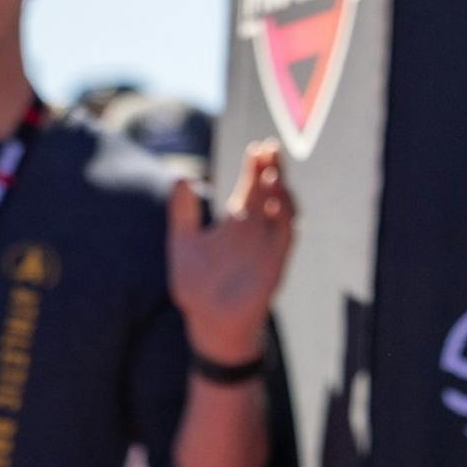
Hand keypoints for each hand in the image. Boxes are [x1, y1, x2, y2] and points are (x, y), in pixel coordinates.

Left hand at [168, 140, 297, 362]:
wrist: (206, 319)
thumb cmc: (196, 283)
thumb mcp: (184, 241)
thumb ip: (182, 211)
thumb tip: (181, 177)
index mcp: (236, 222)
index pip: (250, 187)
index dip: (255, 167)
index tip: (256, 147)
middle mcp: (256, 230)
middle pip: (270, 193)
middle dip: (273, 170)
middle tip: (271, 148)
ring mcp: (267, 246)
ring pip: (284, 211)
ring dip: (282, 192)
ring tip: (272, 173)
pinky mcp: (274, 264)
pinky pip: (285, 237)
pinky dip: (285, 220)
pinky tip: (276, 204)